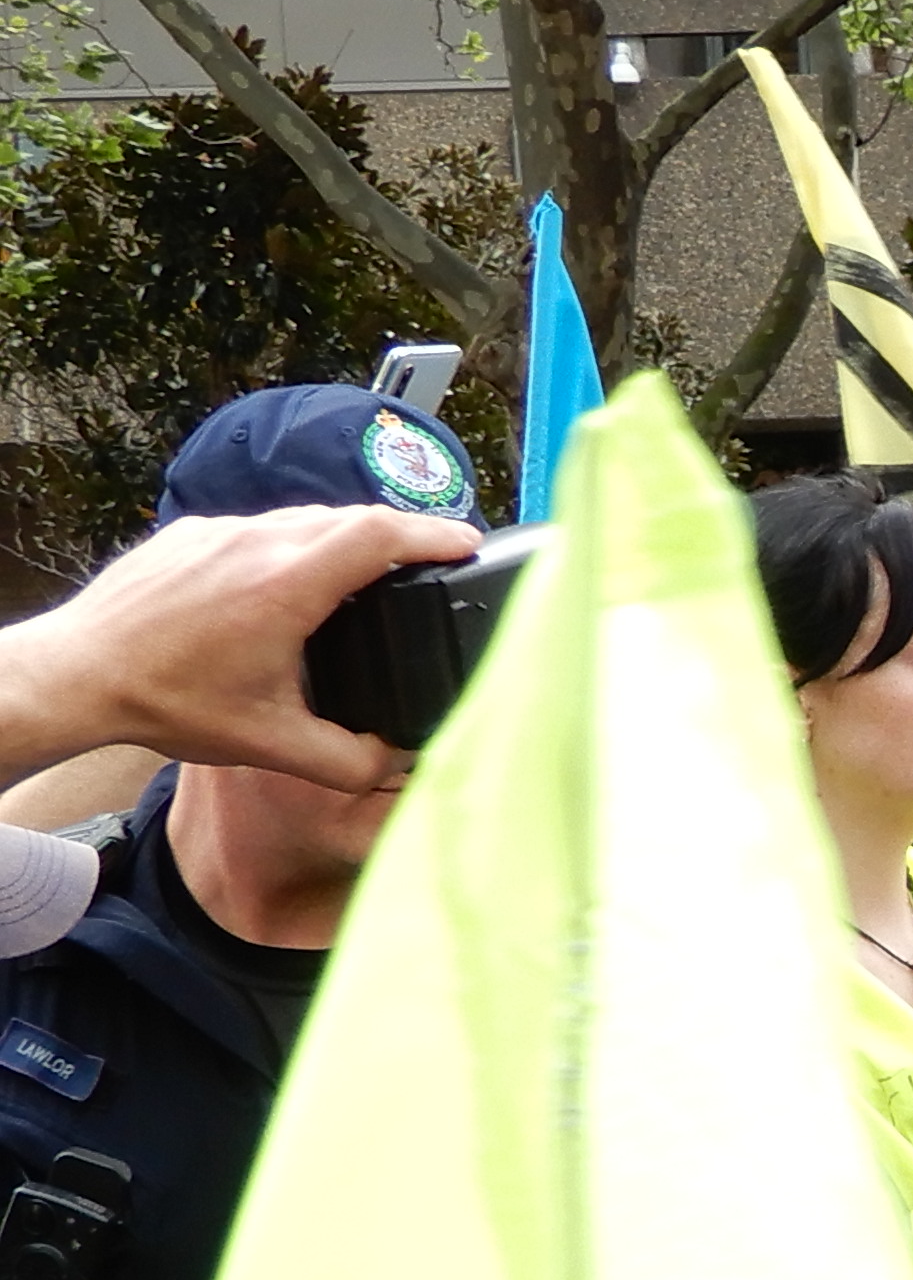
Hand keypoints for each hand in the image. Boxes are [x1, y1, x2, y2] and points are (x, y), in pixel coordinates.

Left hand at [0, 505, 477, 792]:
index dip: (435, 533)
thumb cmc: (168, 703)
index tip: (467, 542)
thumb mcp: (271, 744)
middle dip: (398, 536)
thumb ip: (348, 760)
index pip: (381, 533)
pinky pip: (256, 527)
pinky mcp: (188, 535)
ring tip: (363, 572)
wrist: (78, 675)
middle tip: (428, 560)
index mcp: (289, 585)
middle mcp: (257, 543)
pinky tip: (284, 585)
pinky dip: (288, 546)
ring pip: (301, 519)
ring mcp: (218, 532)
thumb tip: (396, 761)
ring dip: (342, 539)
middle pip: (350, 518)